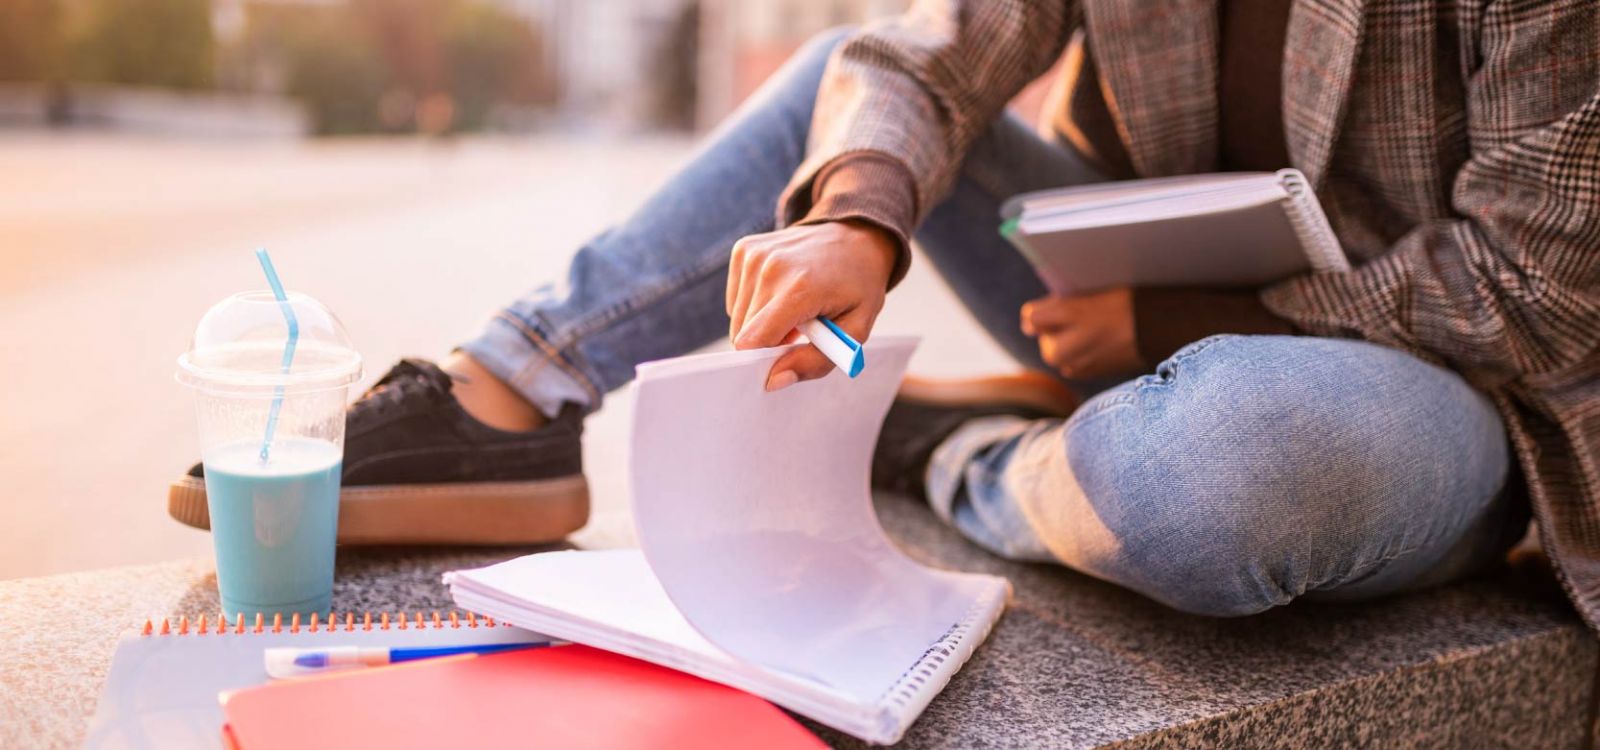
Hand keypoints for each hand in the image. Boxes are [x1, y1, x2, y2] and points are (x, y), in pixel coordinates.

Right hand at [726, 220, 897, 389]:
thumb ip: (815, 362)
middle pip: (742, 333)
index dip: (763, 360)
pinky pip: (736, 299)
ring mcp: (754, 254)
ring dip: (762, 324)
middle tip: (800, 330)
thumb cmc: (858, 288)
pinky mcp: (744, 249)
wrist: (856, 236)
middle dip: (768, 342)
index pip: (752, 341)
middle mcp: (770, 266)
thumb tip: (773, 381)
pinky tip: (780, 293)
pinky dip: (755, 305)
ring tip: (793, 309)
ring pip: (737, 318)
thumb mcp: (854, 333)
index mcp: (800, 288)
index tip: (784, 359)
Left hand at [1020, 287, 1142, 378]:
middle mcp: (1062, 344)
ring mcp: (1072, 363)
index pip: (1030, 316)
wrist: (1156, 330)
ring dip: (1064, 343)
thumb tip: (1038, 314)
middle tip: (1076, 319)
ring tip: (1089, 332)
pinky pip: (1070, 363)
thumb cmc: (1126, 303)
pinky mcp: (1083, 374)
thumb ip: (1060, 304)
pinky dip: (1077, 355)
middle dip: (1053, 328)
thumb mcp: (1089, 294)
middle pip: (1042, 336)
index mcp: (1062, 316)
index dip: (1041, 310)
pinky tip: (1096, 344)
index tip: (1051, 307)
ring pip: (1055, 352)